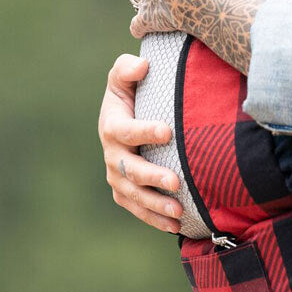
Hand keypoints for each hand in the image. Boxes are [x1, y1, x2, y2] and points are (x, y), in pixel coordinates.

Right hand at [98, 53, 182, 233]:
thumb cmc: (129, 88)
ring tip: (179, 212)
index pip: (126, 131)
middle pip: (131, 170)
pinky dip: (154, 218)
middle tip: (176, 181)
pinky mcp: (124, 190)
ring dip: (156, 205)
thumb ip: (128, 67)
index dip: (145, 131)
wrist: (122, 113)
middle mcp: (112, 154)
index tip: (168, 131)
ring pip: (134, 195)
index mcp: (112, 125)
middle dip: (153, 177)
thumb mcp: (123, 73)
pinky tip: (177, 225)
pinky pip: (137, 208)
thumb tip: (143, 65)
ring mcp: (117, 176)